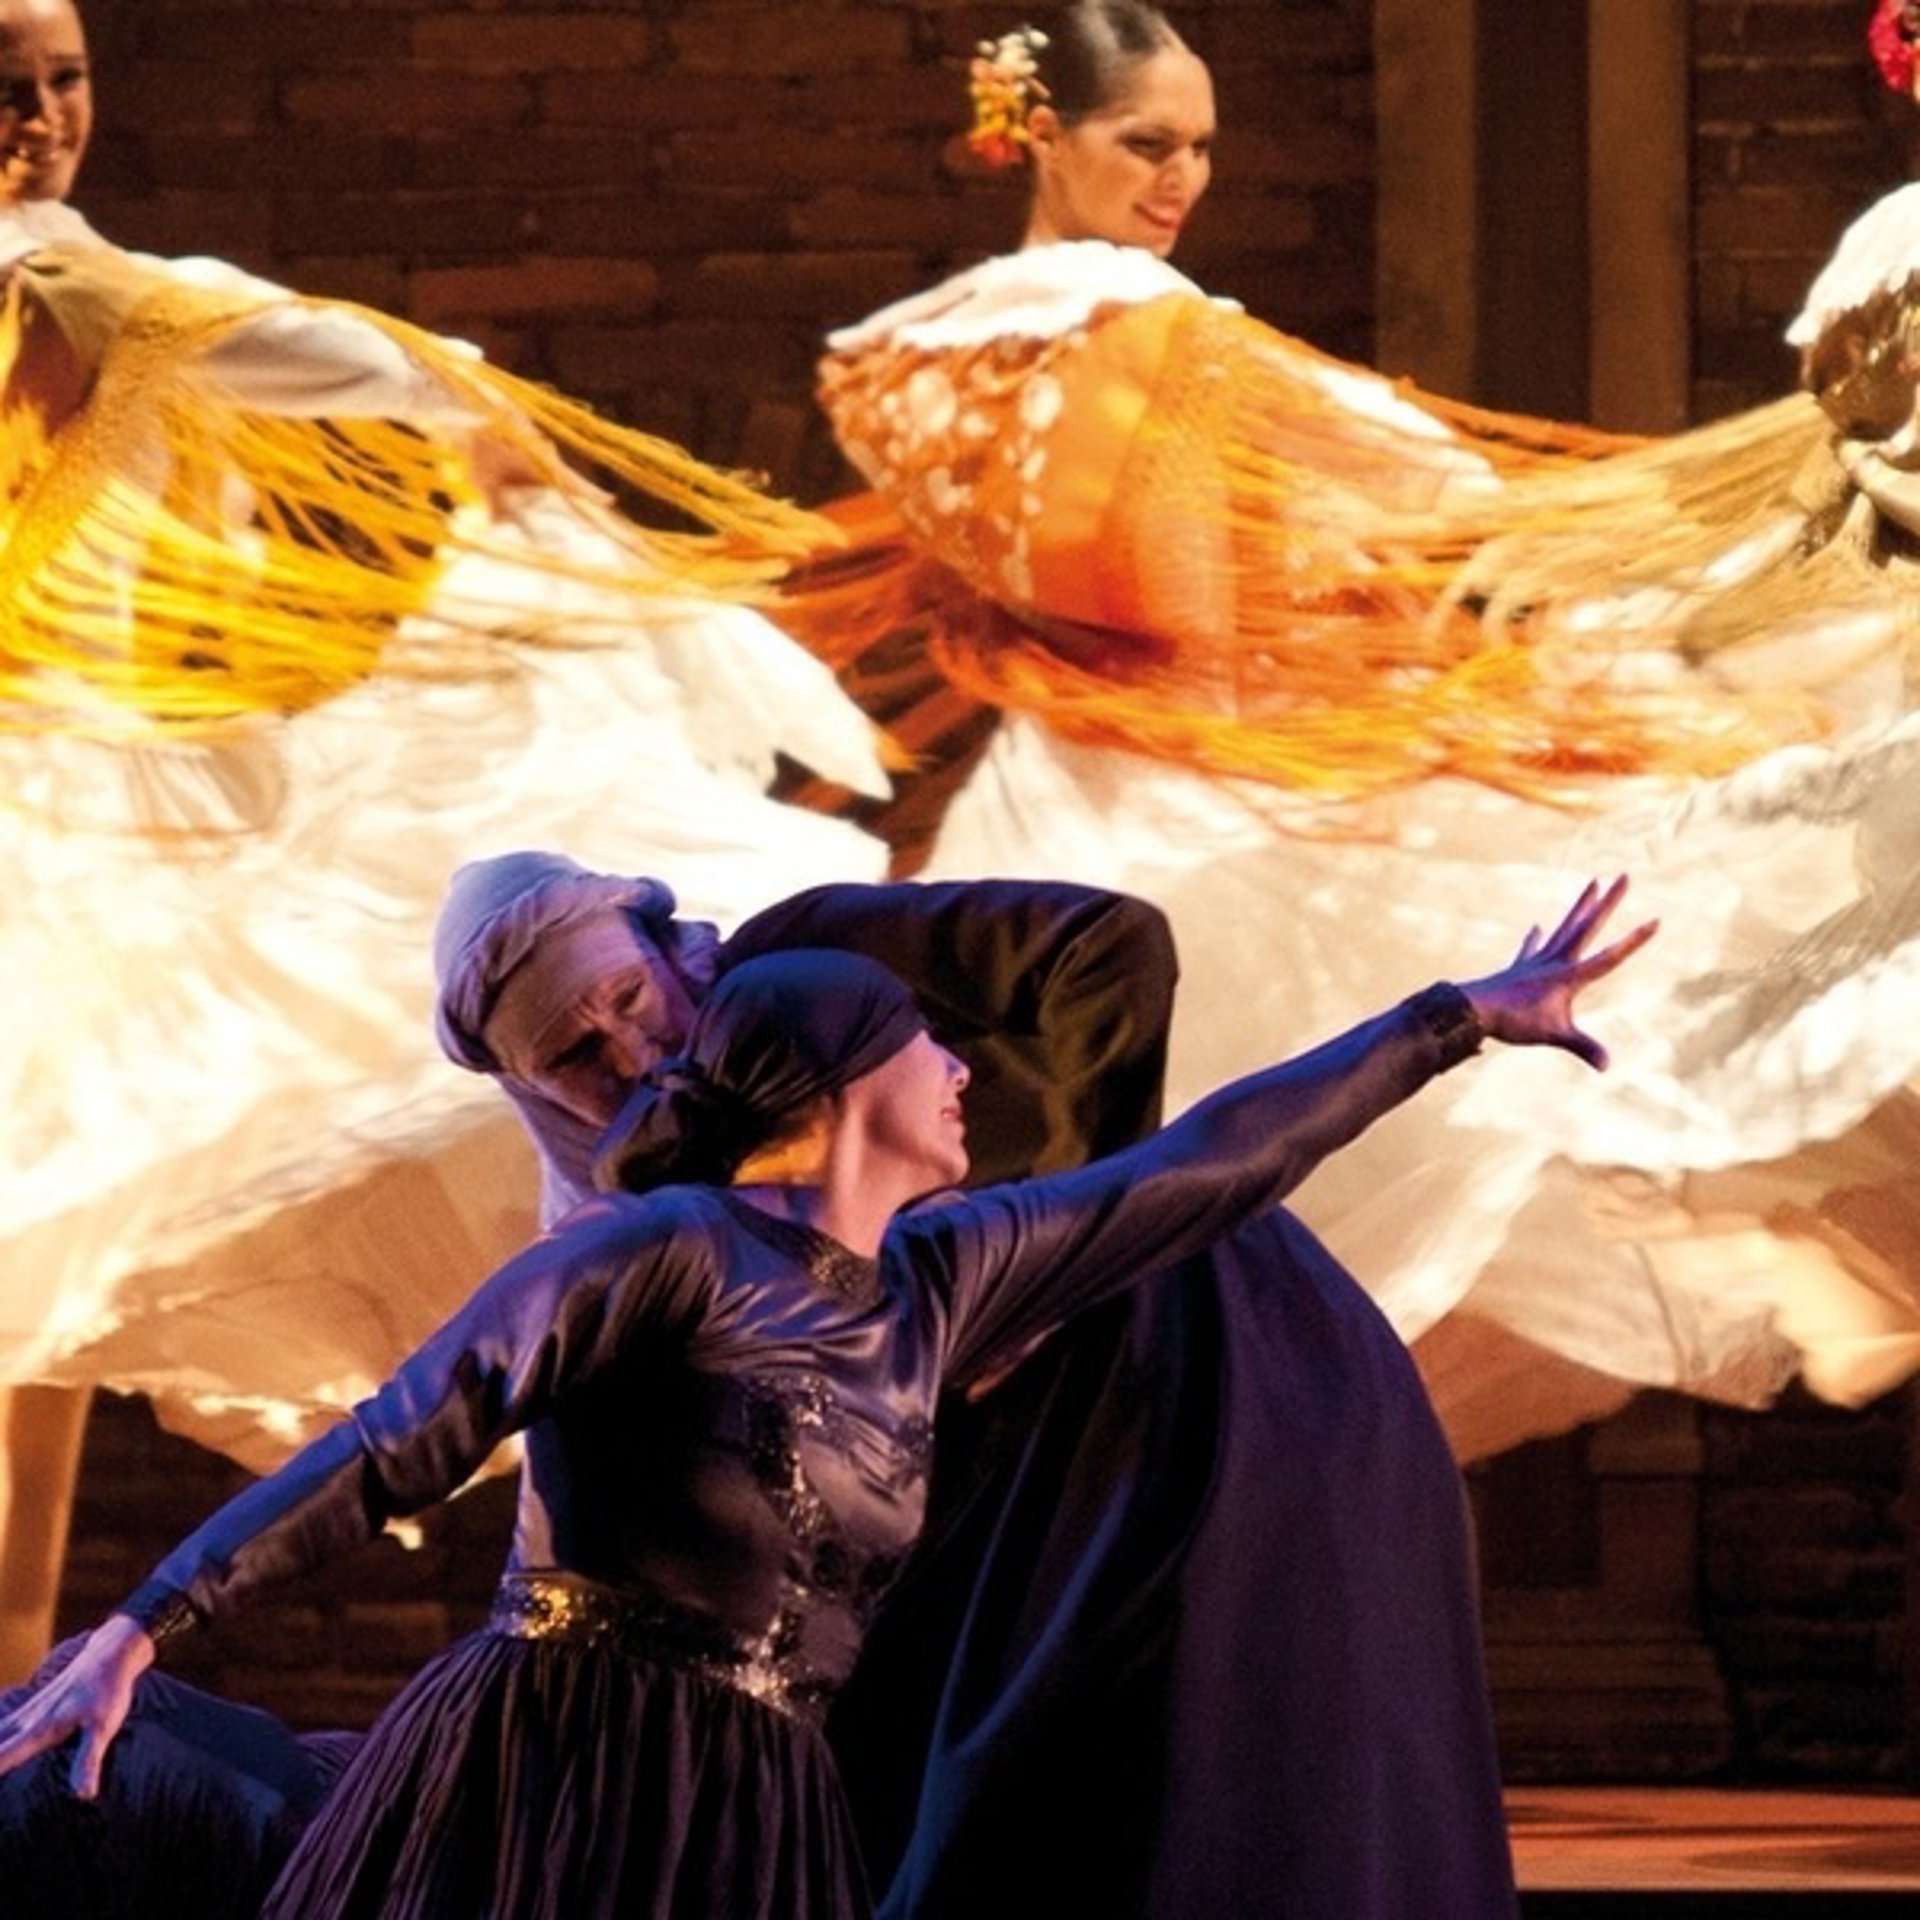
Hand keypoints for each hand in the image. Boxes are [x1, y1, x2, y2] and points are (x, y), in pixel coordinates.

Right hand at [0, 1614, 153, 1797]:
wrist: (110, 1655)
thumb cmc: (109, 1692)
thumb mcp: (103, 1727)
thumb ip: (88, 1760)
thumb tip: (83, 1796)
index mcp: (38, 1730)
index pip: (0, 1760)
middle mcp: (24, 1721)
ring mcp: (25, 1713)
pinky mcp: (30, 1710)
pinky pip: (0, 1728)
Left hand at [1457, 877, 1654, 1069]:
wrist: (1472, 1009)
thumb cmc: (1515, 1021)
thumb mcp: (1555, 1035)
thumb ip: (1583, 1047)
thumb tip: (1607, 1066)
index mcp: (1569, 975)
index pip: (1610, 956)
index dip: (1635, 940)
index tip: (1656, 919)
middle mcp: (1555, 960)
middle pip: (1588, 925)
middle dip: (1609, 901)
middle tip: (1625, 875)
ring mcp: (1537, 961)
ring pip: (1565, 927)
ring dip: (1581, 906)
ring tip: (1592, 881)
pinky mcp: (1520, 968)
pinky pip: (1532, 949)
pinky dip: (1536, 939)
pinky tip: (1537, 927)